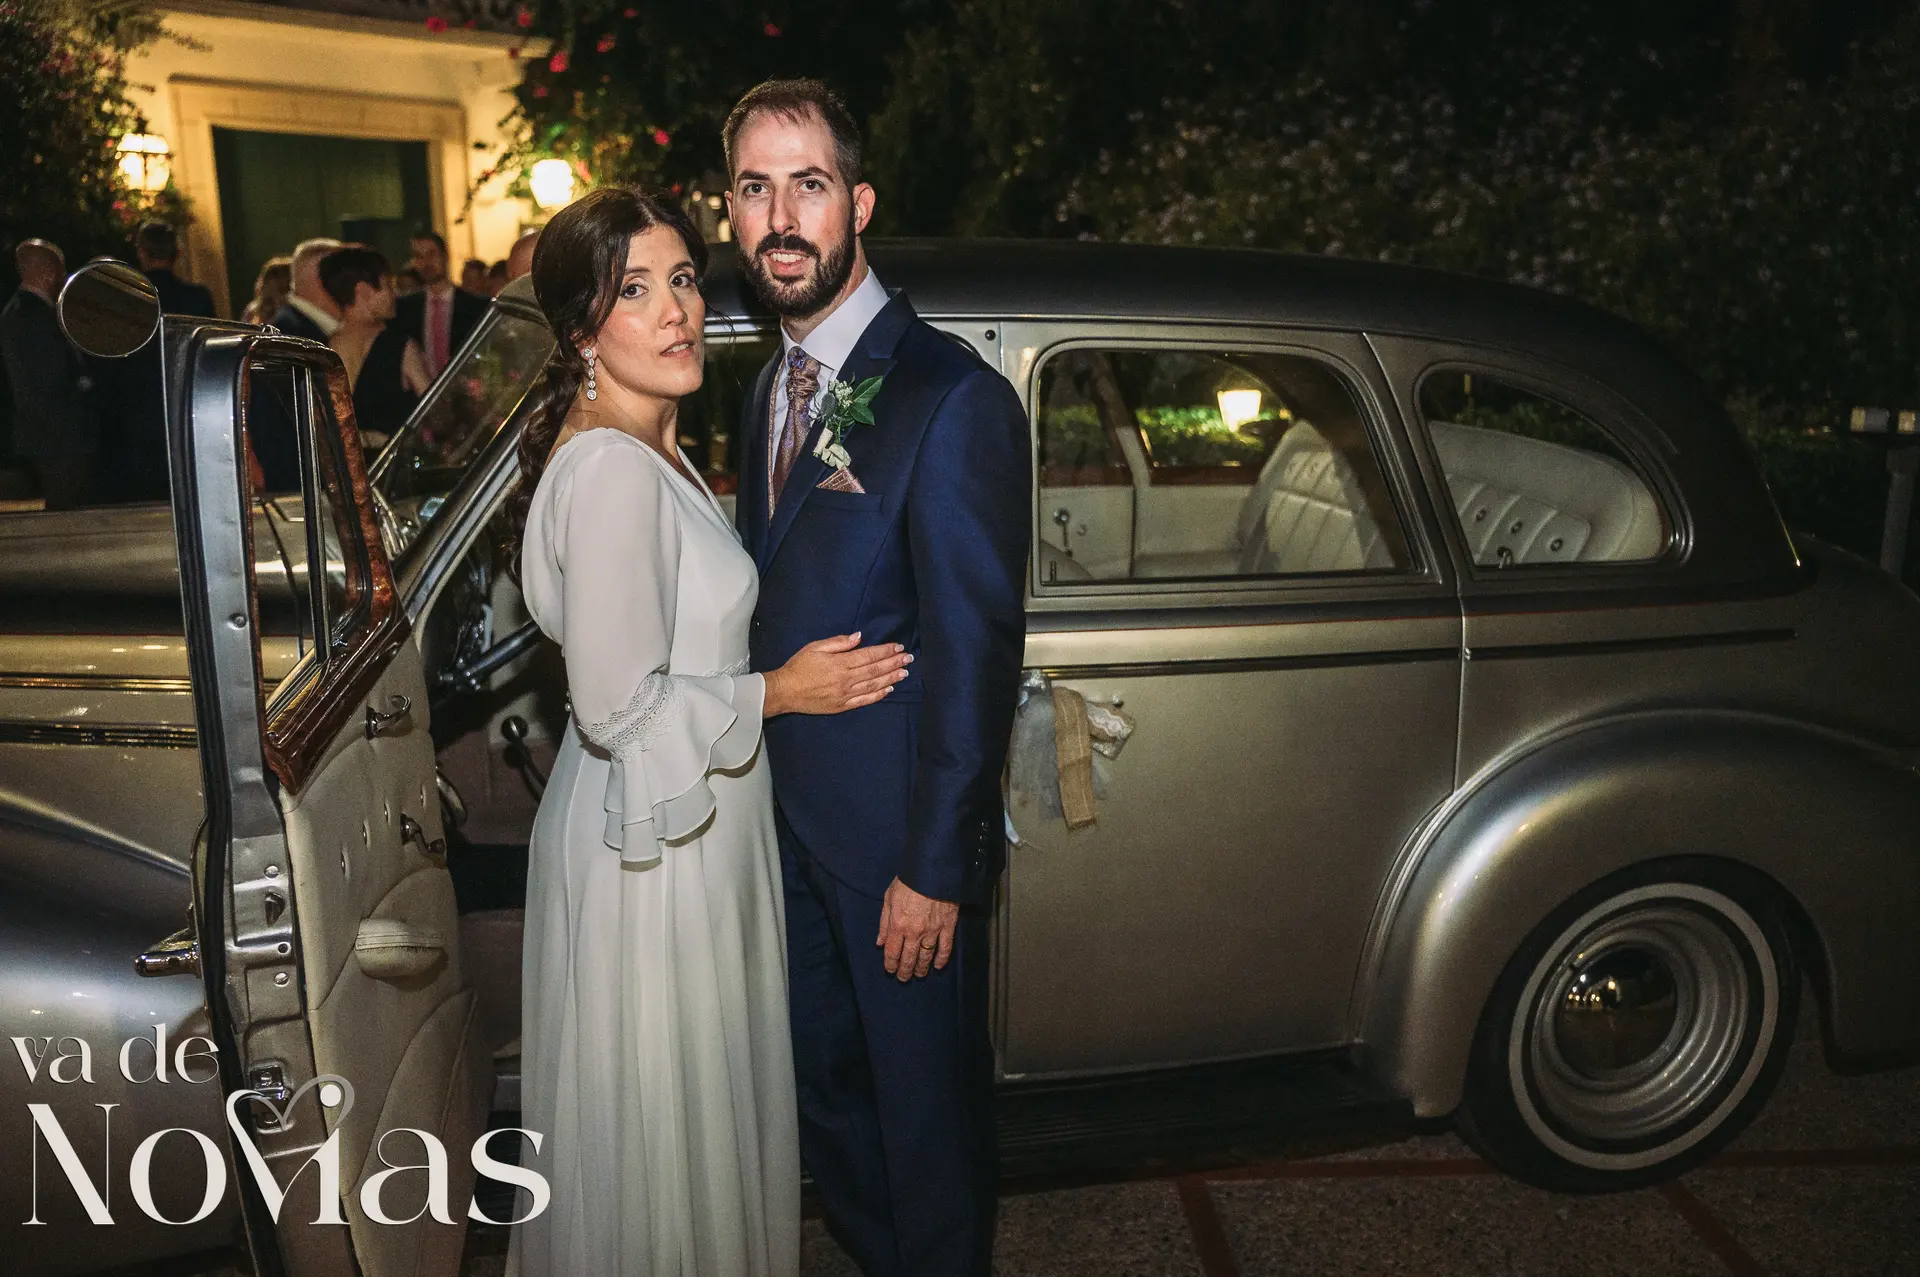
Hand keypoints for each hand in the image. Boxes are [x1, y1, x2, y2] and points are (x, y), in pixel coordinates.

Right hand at [763, 632, 910, 716]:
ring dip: (891, 678)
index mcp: (841, 663)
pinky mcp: (842, 706)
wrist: (785, 691)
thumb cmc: (799, 667)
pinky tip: (889, 689)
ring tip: (904, 672)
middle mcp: (846, 679)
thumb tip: (859, 637)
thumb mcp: (815, 647)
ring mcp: (846, 694)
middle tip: (909, 658)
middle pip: (875, 670)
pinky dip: (879, 695)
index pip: (869, 655)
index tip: (898, 647)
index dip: (886, 651)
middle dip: (894, 663)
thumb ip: (839, 642)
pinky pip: (865, 701)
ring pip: (874, 685)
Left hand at [876, 877, 958, 981]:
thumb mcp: (889, 898)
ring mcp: (932, 931)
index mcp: (897, 925)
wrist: (933, 871)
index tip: (890, 970)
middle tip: (903, 978)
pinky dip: (942, 959)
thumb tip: (879, 942)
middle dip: (904, 971)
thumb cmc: (908, 881)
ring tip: (918, 975)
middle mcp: (914, 933)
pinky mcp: (948, 927)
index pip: (892, 952)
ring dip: (921, 968)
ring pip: (926, 957)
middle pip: (908, 958)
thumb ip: (883, 922)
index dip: (890, 964)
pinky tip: (938, 967)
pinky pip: (945, 948)